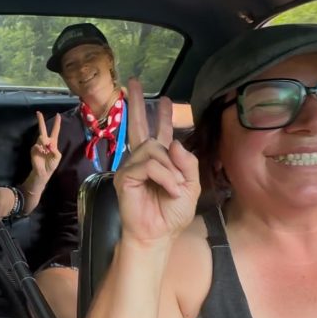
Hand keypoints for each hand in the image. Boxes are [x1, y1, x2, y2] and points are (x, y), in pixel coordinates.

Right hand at [30, 111, 61, 179]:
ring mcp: (39, 144)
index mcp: (53, 142)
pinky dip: (40, 149)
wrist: (44, 171)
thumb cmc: (52, 164)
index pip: (55, 131)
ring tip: (46, 150)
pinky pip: (37, 145)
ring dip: (44, 142)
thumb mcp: (57, 157)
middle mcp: (45, 141)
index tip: (58, 115)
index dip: (57, 123)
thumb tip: (49, 144)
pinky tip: (42, 153)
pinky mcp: (34, 149)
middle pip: (43, 129)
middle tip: (38, 112)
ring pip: (41, 137)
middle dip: (41, 121)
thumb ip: (55, 150)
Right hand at [114, 78, 199, 246]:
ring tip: (174, 188)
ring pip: (153, 149)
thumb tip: (173, 142)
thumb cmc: (172, 214)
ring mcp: (131, 167)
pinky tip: (169, 189)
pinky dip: (164, 177)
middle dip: (137, 103)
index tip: (164, 100)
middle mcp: (143, 160)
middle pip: (139, 126)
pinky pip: (149, 165)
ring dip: (170, 169)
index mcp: (160, 161)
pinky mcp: (125, 177)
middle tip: (133, 82)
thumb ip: (187, 162)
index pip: (161, 133)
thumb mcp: (192, 186)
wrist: (159, 235)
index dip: (162, 117)